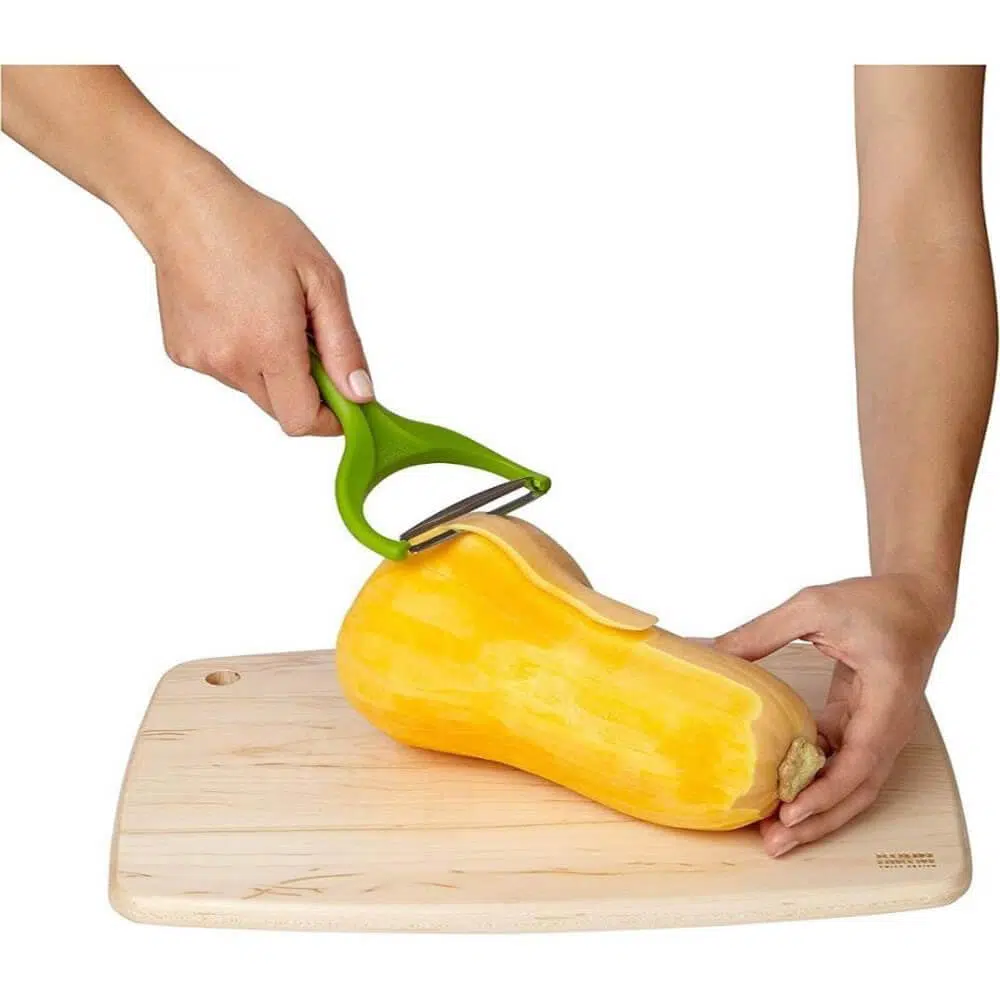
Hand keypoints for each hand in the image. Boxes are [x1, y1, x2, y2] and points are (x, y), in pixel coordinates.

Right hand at [145, 160, 371, 435]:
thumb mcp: (322, 280)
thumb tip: (360, 395)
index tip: (342, 398)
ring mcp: (201, 361)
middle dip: (303, 387)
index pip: (302, 421)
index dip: (329, 418)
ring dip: (271, 368)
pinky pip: (226, 372)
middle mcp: (230, 362)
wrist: (183, 205)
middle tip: (307, 337)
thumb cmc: (254, 230)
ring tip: (266, 313)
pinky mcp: (182, 353)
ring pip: (254, 391)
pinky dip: (242, 354)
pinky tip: (237, 311)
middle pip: (280, 410)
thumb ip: (344, 345)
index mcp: (269, 345)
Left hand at [715, 573, 952, 856]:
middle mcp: (890, 725)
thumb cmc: (871, 602)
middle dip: (819, 821)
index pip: (861, 759)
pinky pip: (843, 768)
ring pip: (853, 786)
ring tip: (774, 835)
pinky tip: (782, 797)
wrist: (912, 603)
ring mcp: (880, 732)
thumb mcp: (813, 605)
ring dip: (818, 813)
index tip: (791, 812)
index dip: (826, 792)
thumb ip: (762, 630)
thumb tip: (711, 650)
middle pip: (860, 789)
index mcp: (887, 696)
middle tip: (774, 843)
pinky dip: (817, 788)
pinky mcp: (864, 729)